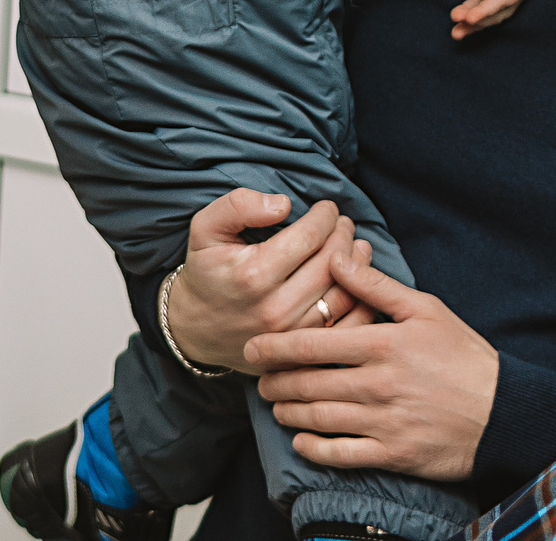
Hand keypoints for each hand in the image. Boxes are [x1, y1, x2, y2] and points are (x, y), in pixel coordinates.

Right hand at [156, 191, 378, 372]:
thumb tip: (283, 204)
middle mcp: (276, 307)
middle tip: (344, 223)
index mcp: (254, 273)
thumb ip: (238, 206)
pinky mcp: (303, 351)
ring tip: (356, 245)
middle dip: (343, 235)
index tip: (328, 208)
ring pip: (344, 293)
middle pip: (331, 263)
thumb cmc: (205, 272)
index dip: (325, 216)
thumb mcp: (205, 228)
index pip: (309, 236)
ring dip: (358, 265)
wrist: (195, 328)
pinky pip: (346, 324)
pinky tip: (359, 281)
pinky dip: (361, 300)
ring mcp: (292, 333)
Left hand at [248, 252, 499, 482]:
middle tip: (259, 380)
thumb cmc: (464, 356)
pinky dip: (314, 449)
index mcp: (382, 344)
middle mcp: (378, 384)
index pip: (312, 343)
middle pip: (307, 383)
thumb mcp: (426, 309)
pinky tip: (300, 441)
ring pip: (319, 418)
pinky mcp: (394, 453)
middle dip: (275, 382)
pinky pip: (342, 455)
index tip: (252, 347)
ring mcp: (385, 422)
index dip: (274, 346)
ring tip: (275, 405)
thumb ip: (375, 285)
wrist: (506, 412)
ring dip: (288, 413)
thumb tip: (335, 257)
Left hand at [451, 0, 539, 38]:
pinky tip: (457, 21)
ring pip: (485, 14)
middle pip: (494, 14)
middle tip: (458, 26)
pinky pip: (477, 7)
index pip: (502, 1)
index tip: (471, 18)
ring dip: (470, 23)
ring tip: (455, 33)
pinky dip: (467, 14)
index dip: (486, 11)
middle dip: (477, 21)